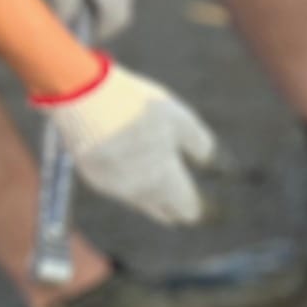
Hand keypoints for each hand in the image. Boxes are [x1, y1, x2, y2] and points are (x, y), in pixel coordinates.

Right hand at [39, 58, 216, 225]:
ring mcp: (111, 186)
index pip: (187, 209)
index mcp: (163, 181)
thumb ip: (202, 148)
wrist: (83, 96)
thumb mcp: (180, 121)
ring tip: (170, 190)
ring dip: (156, 198)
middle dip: (179, 208)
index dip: (202, 211)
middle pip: (163, 210)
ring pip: (140, 202)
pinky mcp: (91, 175)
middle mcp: (136, 192)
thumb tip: (223, 170)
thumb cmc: (138, 106)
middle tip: (193, 206)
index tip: (214, 211)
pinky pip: (120, 190)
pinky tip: (139, 173)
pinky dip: (133, 186)